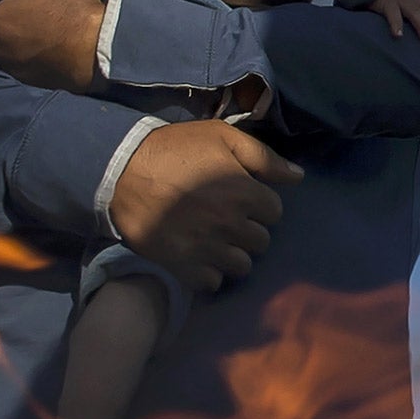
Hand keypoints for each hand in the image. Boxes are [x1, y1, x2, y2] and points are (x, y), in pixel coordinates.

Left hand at [0, 0, 102, 92]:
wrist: (96, 49)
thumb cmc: (76, 12)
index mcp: (1, 15)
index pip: (12, 3)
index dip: (30, 2)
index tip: (45, 6)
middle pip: (10, 28)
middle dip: (24, 25)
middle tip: (49, 23)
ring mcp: (11, 66)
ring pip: (16, 49)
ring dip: (28, 44)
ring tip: (51, 40)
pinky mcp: (26, 82)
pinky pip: (27, 65)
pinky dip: (35, 60)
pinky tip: (53, 55)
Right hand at [109, 119, 302, 292]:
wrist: (121, 172)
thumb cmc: (173, 149)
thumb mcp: (220, 136)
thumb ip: (263, 156)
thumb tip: (298, 177)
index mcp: (244, 192)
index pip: (275, 212)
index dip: (259, 204)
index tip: (242, 198)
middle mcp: (231, 224)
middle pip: (261, 241)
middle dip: (248, 230)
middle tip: (227, 219)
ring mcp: (208, 248)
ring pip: (241, 266)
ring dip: (232, 254)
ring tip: (215, 241)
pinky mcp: (185, 266)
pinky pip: (213, 282)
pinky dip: (209, 272)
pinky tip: (198, 256)